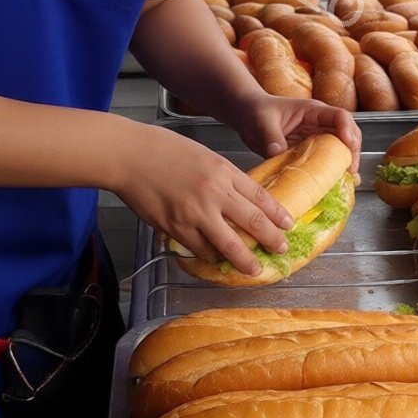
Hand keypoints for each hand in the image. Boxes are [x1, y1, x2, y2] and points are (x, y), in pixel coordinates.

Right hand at [109, 123, 293, 278]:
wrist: (130, 156)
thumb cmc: (163, 150)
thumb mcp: (203, 156)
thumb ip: (222, 177)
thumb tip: (237, 200)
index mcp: (223, 171)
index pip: (260, 197)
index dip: (277, 214)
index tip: (287, 225)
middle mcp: (214, 194)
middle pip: (253, 223)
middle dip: (271, 240)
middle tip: (281, 250)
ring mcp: (195, 214)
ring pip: (229, 246)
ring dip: (244, 260)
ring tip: (253, 268)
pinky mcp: (176, 228)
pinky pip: (200, 249)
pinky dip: (211, 256)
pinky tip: (217, 259)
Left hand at [232, 93, 361, 173]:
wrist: (249, 116)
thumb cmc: (257, 111)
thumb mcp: (263, 122)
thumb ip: (272, 137)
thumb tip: (277, 153)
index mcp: (313, 111)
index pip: (340, 116)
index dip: (348, 130)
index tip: (349, 146)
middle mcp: (320, 124)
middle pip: (348, 133)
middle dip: (353, 151)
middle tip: (351, 171)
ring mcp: (317, 138)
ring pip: (341, 148)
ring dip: (347, 163)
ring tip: (349, 180)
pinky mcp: (311, 151)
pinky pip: (326, 160)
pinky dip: (333, 171)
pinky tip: (336, 184)